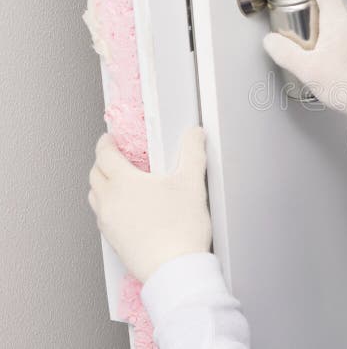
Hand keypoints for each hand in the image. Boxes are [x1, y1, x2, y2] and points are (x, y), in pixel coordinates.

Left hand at [88, 127, 211, 282]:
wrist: (175, 269)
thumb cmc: (181, 229)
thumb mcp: (192, 183)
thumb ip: (193, 153)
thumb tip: (194, 134)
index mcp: (124, 183)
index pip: (105, 155)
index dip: (106, 143)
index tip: (109, 139)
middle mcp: (110, 201)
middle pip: (95, 175)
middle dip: (102, 162)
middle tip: (115, 158)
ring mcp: (109, 223)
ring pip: (95, 197)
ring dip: (102, 185)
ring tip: (119, 183)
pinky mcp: (113, 241)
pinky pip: (103, 217)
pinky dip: (108, 207)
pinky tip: (127, 210)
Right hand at [263, 0, 346, 140]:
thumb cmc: (346, 86)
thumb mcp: (307, 70)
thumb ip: (284, 52)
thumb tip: (270, 40)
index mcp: (339, 18)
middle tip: (282, 2)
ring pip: (326, 4)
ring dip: (307, 6)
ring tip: (292, 25)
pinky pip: (330, 17)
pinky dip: (315, 19)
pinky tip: (306, 40)